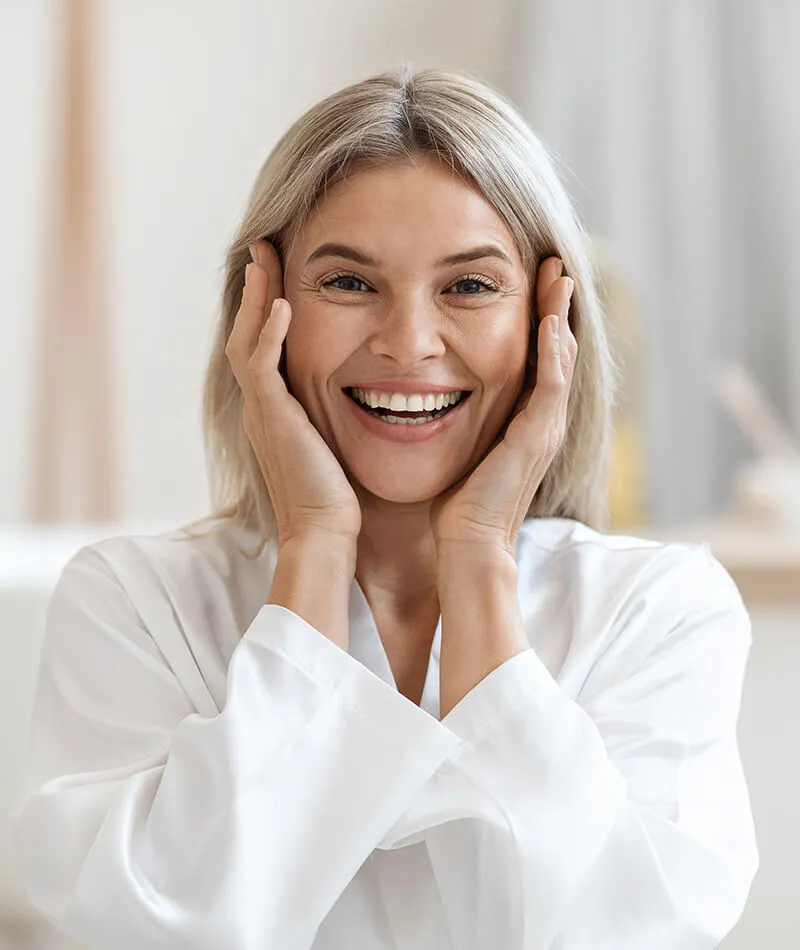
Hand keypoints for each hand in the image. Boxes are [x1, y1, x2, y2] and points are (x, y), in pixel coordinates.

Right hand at [225, 240, 361, 547]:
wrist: (324, 535)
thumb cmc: (340, 500)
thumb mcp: (337, 446)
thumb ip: (340, 417)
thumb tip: (369, 397)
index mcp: (276, 412)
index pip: (263, 346)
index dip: (267, 308)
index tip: (282, 274)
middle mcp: (262, 407)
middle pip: (246, 333)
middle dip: (254, 289)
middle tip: (262, 249)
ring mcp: (262, 412)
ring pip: (246, 340)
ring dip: (255, 296)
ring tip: (264, 257)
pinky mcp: (271, 418)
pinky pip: (261, 365)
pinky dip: (269, 332)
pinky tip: (282, 304)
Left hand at [429, 257, 576, 554]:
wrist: (466, 546)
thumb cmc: (456, 506)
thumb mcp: (459, 449)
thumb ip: (457, 420)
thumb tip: (430, 397)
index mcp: (524, 422)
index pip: (538, 359)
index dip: (538, 320)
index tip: (530, 283)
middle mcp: (542, 421)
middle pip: (558, 350)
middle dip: (556, 307)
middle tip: (555, 265)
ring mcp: (544, 429)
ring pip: (562, 359)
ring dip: (561, 316)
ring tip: (559, 277)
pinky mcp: (536, 438)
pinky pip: (552, 385)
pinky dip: (554, 351)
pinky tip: (550, 320)